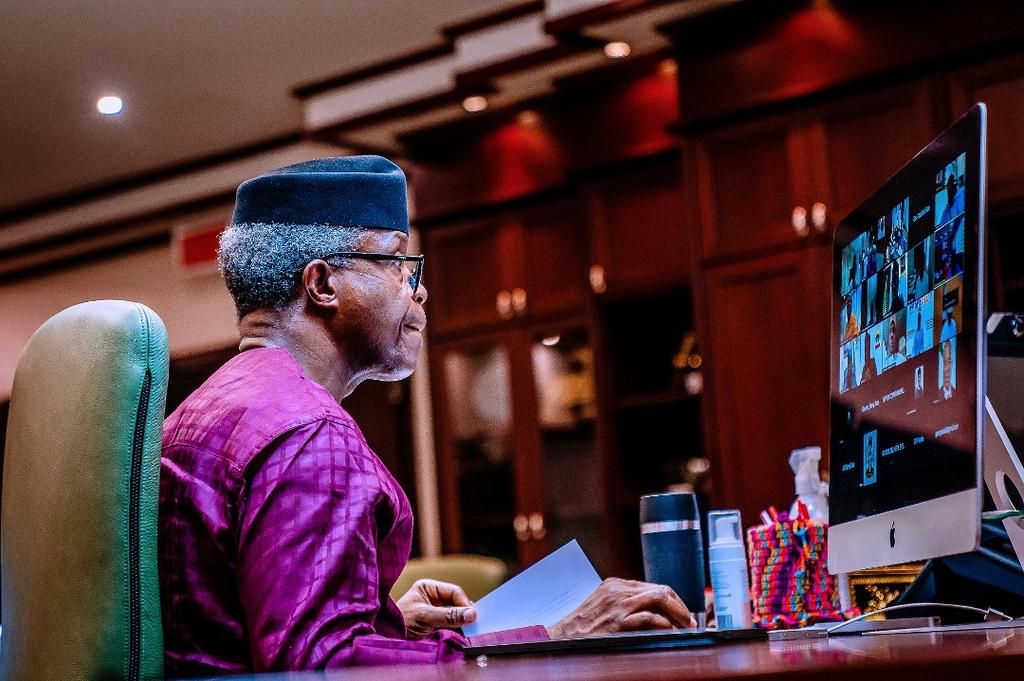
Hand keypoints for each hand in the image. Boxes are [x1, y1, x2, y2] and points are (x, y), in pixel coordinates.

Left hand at [395, 579, 476, 639]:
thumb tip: (472, 614)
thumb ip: (448, 615)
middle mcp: (433, 597)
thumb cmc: (400, 622)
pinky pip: (452, 625)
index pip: (454, 592)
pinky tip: (462, 635)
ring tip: (469, 631)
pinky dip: (458, 630)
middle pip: (456, 603)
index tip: (471, 617)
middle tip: (473, 625)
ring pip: (456, 615)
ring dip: (461, 623)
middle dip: (464, 614)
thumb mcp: (425, 616)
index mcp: (428, 588)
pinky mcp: (436, 625)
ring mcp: (435, 611)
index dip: (464, 603)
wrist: (386, 639)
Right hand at [548, 578, 696, 638]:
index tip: (682, 612)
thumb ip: (624, 603)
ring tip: (686, 626)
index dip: (672, 600)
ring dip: (678, 613)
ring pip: (659, 599)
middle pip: (660, 590)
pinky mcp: (618, 621)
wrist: (563, 637)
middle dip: (680, 606)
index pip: (653, 587)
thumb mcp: (603, 606)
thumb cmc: (583, 626)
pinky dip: (664, 624)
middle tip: (690, 621)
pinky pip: (649, 618)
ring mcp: (618, 605)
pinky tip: (670, 631)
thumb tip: (653, 612)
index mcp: (615, 585)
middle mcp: (618, 590)